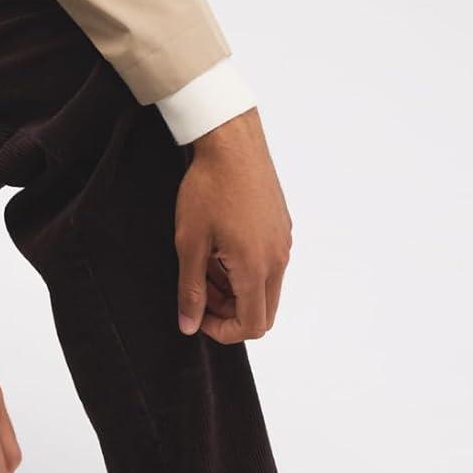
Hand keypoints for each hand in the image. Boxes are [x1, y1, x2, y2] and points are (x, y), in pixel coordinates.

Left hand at [174, 108, 291, 343]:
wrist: (231, 141)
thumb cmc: (207, 189)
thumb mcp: (189, 243)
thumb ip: (191, 290)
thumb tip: (189, 326)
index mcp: (256, 268)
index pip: (252, 326)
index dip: (222, 331)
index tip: (197, 314)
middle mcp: (278, 259)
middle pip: (263, 312)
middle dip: (229, 311)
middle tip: (199, 290)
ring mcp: (284, 242)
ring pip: (264, 287)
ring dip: (235, 288)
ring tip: (203, 262)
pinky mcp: (282, 226)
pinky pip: (268, 262)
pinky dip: (244, 267)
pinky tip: (219, 244)